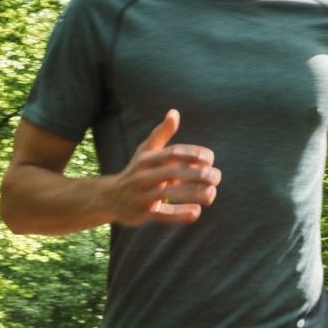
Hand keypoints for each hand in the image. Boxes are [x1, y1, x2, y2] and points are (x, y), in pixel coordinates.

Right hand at [107, 109, 220, 225]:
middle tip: (217, 177)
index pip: (173, 152)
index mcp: (147, 159)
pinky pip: (162, 214)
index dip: (193, 154)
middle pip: (174, 172)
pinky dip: (179, 214)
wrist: (109, 198)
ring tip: (212, 194)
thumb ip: (162, 133)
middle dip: (199, 174)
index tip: (210, 158)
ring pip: (170, 194)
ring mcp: (142, 196)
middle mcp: (143, 175)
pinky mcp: (143, 214)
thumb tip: (174, 112)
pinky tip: (196, 212)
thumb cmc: (136, 171)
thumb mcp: (146, 151)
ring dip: (193, 193)